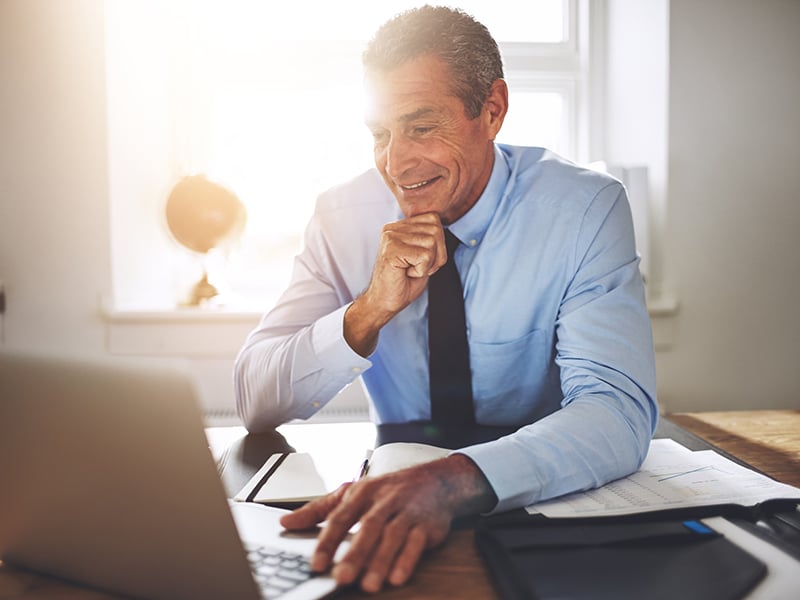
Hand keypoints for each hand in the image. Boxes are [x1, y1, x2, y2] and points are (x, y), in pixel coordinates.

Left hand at [279, 454, 495, 592]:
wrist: (436, 480)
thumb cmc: (388, 490)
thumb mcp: (351, 493)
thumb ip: (318, 509)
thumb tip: (286, 523)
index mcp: (362, 493)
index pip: (341, 517)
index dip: (328, 541)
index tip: (316, 564)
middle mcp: (385, 501)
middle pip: (369, 527)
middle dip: (355, 553)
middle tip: (341, 578)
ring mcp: (407, 512)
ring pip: (393, 536)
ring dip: (381, 561)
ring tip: (369, 585)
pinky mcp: (427, 525)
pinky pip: (417, 543)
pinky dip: (407, 560)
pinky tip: (397, 577)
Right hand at [344, 213, 446, 355]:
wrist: (384, 302)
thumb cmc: (403, 282)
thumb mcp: (422, 254)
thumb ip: (430, 237)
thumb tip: (440, 227)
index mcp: (399, 226)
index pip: (434, 220)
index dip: (437, 245)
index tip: (420, 260)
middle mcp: (393, 228)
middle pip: (436, 231)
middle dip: (436, 255)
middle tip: (417, 268)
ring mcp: (391, 237)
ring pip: (432, 243)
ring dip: (427, 264)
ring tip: (410, 270)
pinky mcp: (392, 250)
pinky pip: (424, 256)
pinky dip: (421, 270)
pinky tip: (406, 273)